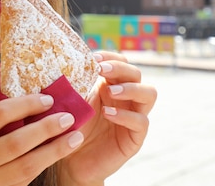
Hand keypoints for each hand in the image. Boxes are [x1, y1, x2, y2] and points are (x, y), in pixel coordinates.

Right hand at [0, 94, 83, 185]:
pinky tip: (55, 155)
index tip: (47, 99)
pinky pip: (23, 181)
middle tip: (68, 117)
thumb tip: (27, 104)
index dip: (25, 104)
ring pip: (26, 167)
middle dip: (46, 129)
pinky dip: (42, 166)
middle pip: (15, 143)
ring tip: (74, 138)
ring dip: (54, 151)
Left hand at [59, 50, 156, 184]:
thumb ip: (75, 82)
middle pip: (136, 73)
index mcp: (111, 84)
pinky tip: (109, 114)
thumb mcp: (72, 101)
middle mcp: (126, 97)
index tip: (93, 57)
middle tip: (101, 70)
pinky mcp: (135, 137)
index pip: (121, 61)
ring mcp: (134, 115)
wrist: (71, 159)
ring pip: (149, 93)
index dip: (110, 56)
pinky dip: (126, 115)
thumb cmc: (71, 126)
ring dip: (131, 88)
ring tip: (111, 91)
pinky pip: (141, 121)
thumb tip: (65, 60)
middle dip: (120, 68)